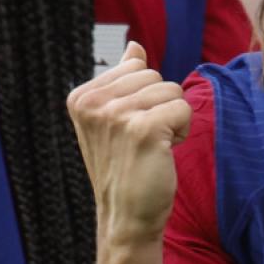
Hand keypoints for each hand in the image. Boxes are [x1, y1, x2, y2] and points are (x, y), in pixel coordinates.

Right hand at [66, 42, 190, 245]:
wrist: (126, 217)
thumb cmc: (125, 167)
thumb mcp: (115, 119)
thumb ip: (123, 80)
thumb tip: (134, 45)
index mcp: (81, 96)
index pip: (136, 67)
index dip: (144, 98)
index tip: (128, 129)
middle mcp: (92, 103)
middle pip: (154, 75)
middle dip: (160, 106)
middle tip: (143, 141)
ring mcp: (115, 115)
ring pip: (171, 90)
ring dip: (172, 120)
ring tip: (152, 148)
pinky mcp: (142, 129)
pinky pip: (183, 108)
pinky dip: (182, 130)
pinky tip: (163, 153)